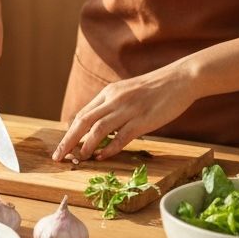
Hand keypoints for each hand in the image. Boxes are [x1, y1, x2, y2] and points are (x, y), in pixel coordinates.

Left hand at [51, 65, 197, 161]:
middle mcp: (114, 99)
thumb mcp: (128, 92)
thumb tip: (100, 126)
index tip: (62, 146)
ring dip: (85, 145)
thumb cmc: (156, 88)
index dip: (70, 132)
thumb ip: (113, 106)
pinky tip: (102, 156)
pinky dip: (110, 148)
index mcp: (109, 92)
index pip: (82, 114)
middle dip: (68, 140)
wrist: (181, 78)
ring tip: (77, 158)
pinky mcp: (143, 119)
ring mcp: (128, 109)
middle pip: (84, 121)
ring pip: (99, 129)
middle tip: (58, 156)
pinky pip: (122, 136)